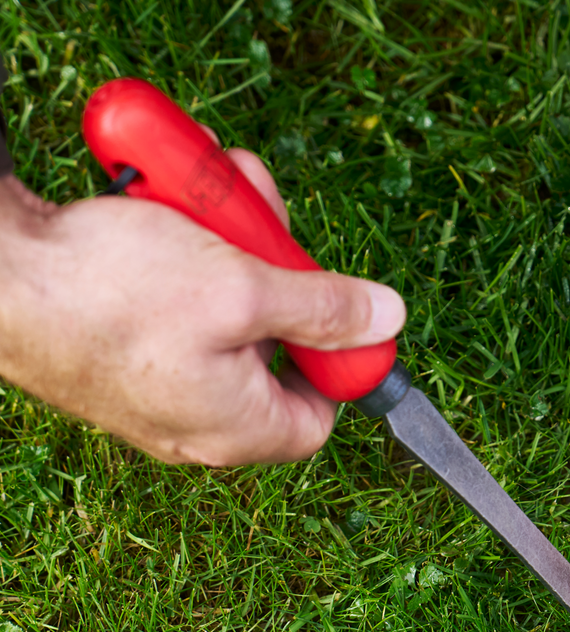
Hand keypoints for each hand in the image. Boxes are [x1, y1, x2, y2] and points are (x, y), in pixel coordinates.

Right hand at [0, 147, 404, 465]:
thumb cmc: (111, 294)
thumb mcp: (244, 290)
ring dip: (229, 241)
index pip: (321, 413)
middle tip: (258, 219)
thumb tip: (388, 319)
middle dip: (276, 270)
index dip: (336, 356)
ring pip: (226, 308)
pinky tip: (166, 203)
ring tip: (204, 194)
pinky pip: (178, 299)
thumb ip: (324, 307)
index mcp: (239, 429)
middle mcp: (200, 418)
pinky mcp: (125, 343)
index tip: (332, 304)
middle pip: (274, 346)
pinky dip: (185, 247)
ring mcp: (159, 381)